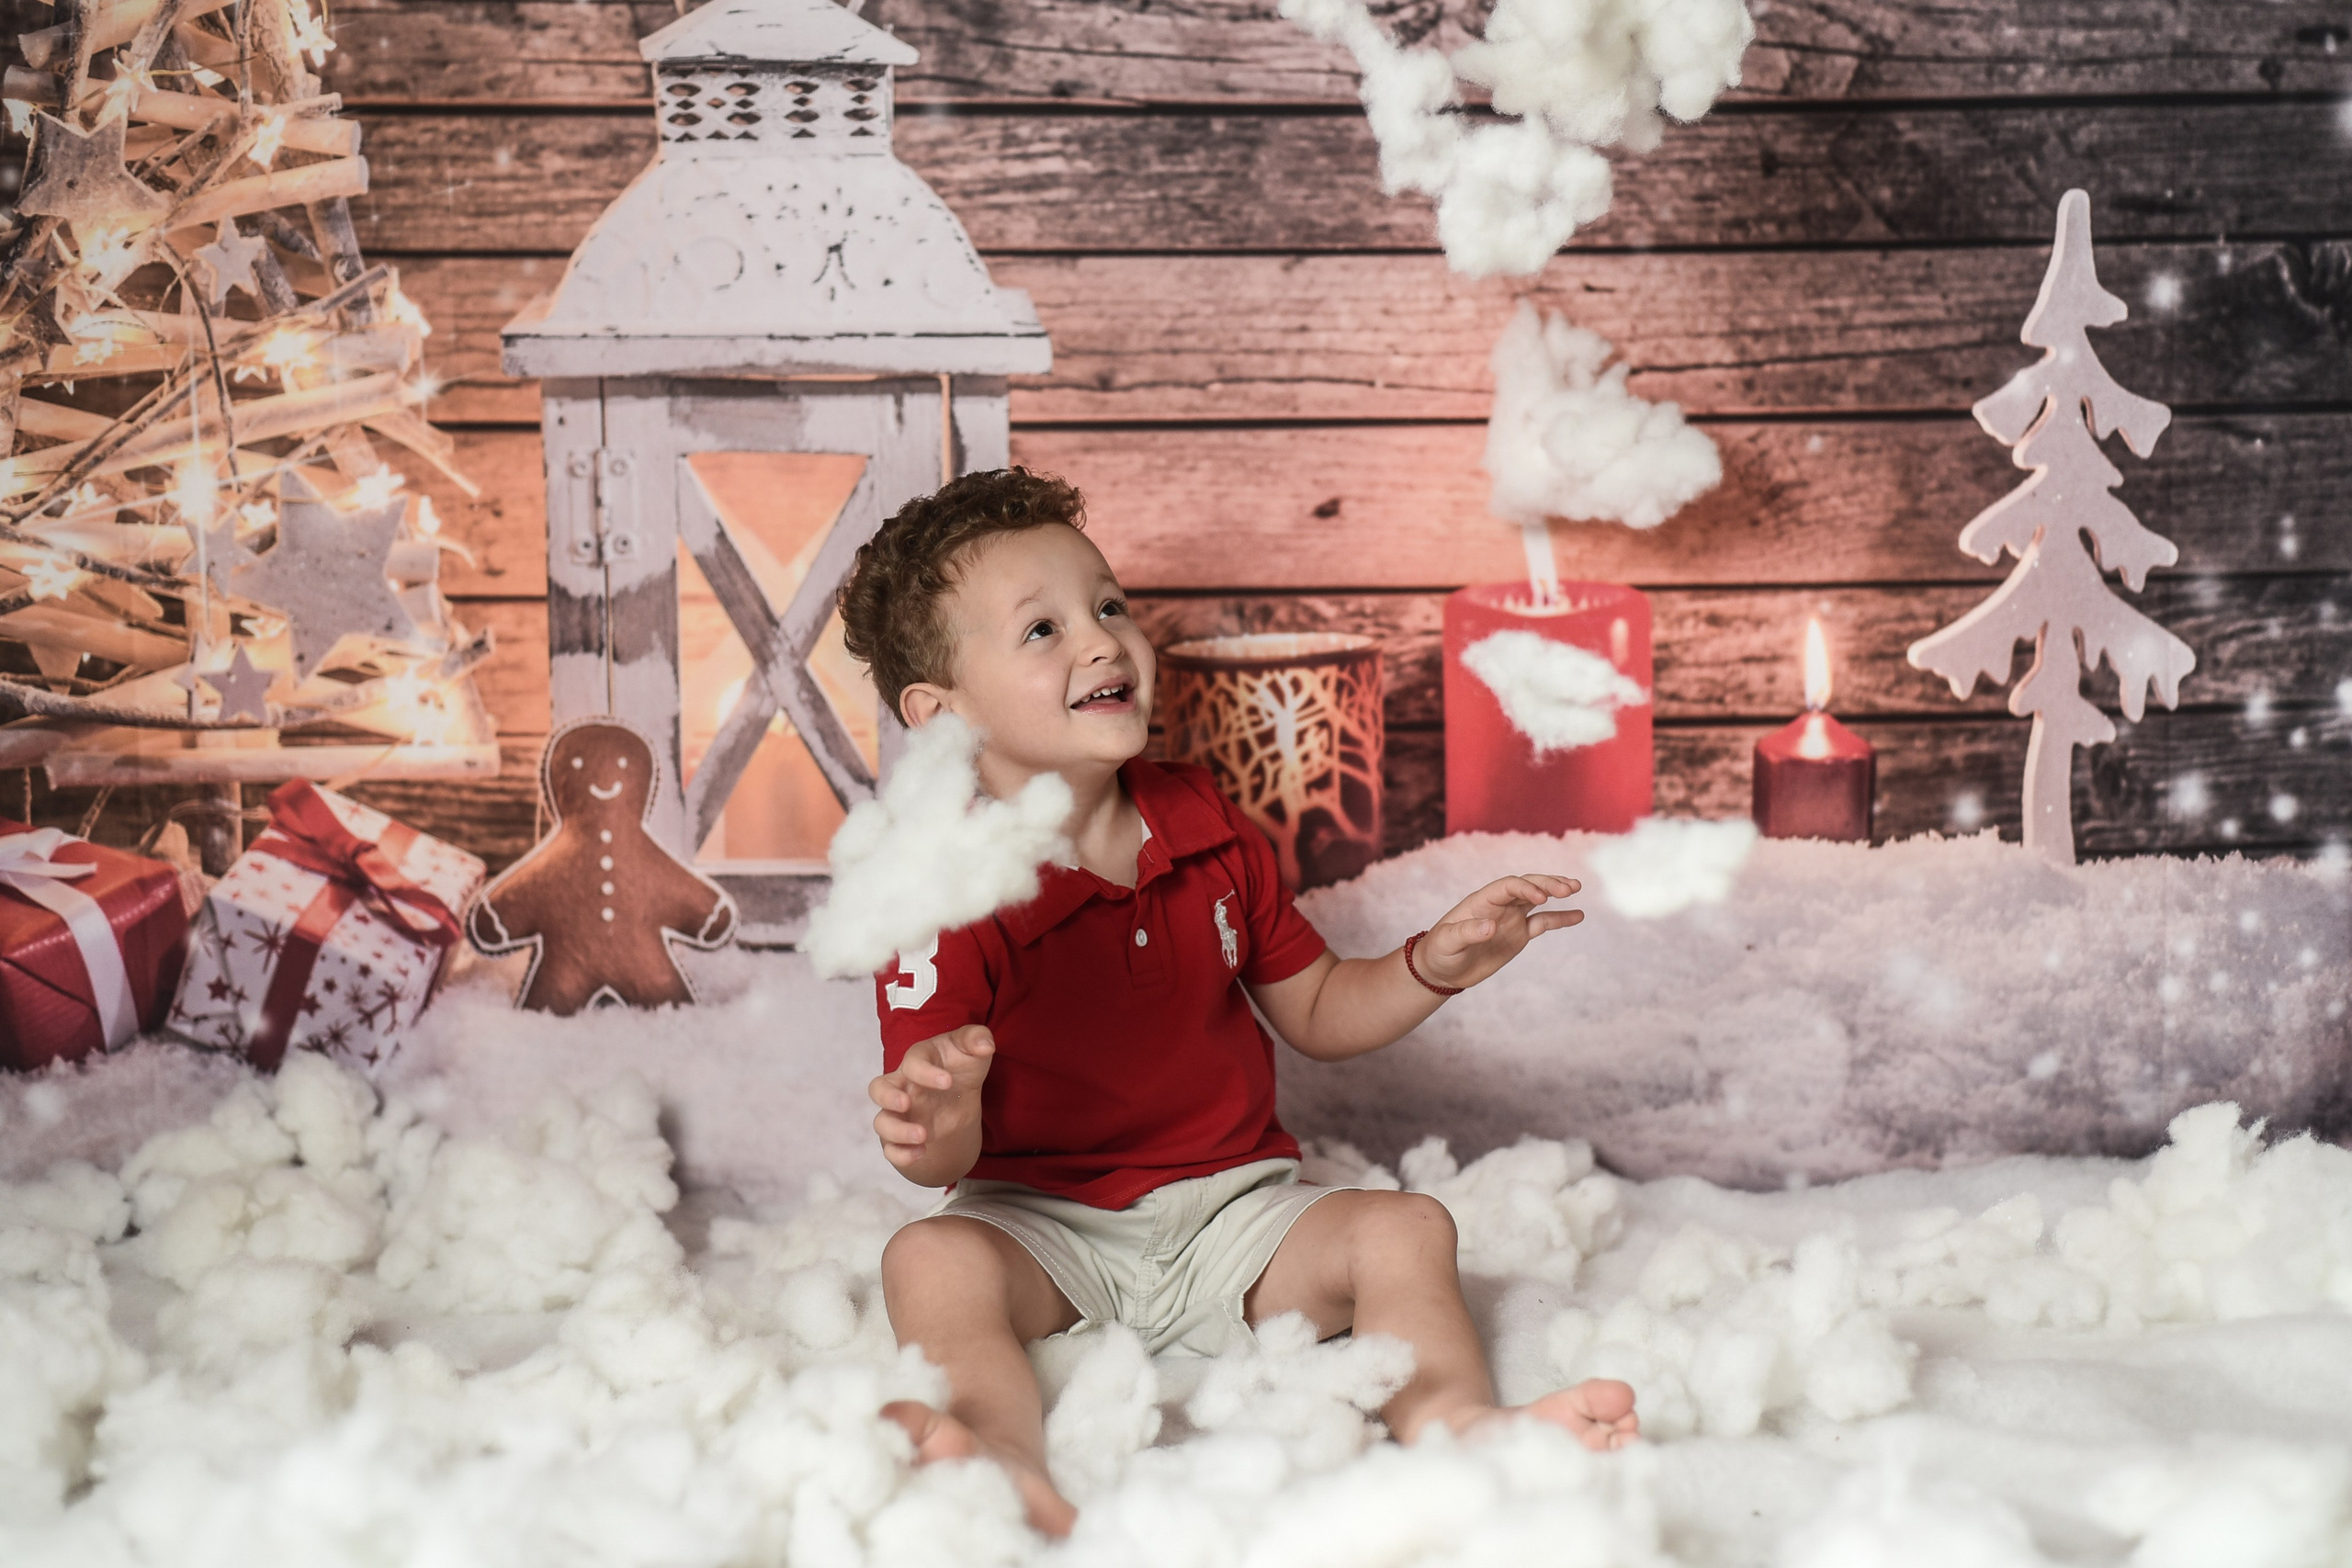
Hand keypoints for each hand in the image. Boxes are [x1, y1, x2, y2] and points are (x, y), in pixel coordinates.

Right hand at [868, 1024, 994, 1173]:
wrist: (958, 1099)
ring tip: (923, 1135)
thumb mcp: (971, 1051)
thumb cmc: (960, 1066)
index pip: (912, 1062)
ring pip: (882, 1123)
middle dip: (888, 1097)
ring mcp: (899, 1114)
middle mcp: (902, 1086)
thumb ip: (978, 1039)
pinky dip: (901, 1154)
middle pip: (878, 1089)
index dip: (925, 1072)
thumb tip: (986, 1044)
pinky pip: (891, 1149)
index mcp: (917, 1061)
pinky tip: (921, 1153)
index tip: (948, 1082)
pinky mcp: (902, 1137)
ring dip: (898, 1131)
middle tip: (906, 1104)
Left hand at [1412, 874, 1582, 990]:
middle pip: (1527, 886)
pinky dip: (1560, 918)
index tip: (1542, 898)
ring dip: (1556, 891)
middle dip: (1547, 884)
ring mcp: (1511, 918)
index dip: (1526, 888)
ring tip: (1576, 887)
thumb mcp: (1447, 943)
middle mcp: (1499, 906)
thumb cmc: (1439, 952)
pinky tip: (1578, 915)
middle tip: (1569, 887)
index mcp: (1481, 901)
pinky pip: (1543, 923)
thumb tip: (1491, 926)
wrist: (1441, 970)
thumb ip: (1467, 933)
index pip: (1508, 887)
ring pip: (1538, 899)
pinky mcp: (1519, 935)